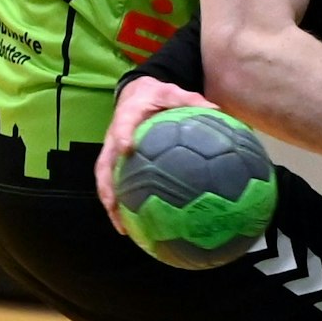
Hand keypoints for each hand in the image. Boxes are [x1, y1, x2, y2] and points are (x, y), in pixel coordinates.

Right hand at [97, 78, 218, 232]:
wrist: (136, 94)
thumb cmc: (155, 95)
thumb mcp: (172, 92)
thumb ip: (191, 100)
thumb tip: (217, 109)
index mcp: (127, 116)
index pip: (122, 126)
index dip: (123, 136)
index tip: (128, 148)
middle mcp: (113, 137)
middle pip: (104, 165)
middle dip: (107, 187)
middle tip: (115, 206)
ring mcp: (112, 152)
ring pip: (106, 180)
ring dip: (112, 204)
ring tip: (122, 228)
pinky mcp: (117, 162)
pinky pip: (117, 184)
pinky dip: (123, 205)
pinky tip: (136, 225)